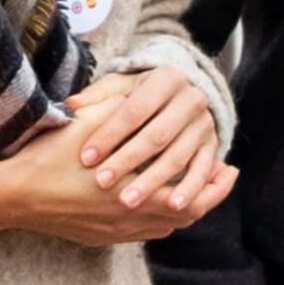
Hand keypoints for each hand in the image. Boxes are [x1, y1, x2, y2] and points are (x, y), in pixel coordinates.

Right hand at [0, 110, 234, 247]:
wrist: (14, 195)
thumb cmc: (50, 156)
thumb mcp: (89, 125)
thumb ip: (124, 117)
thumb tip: (149, 99)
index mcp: (132, 195)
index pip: (192, 198)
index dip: (216, 185)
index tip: (230, 167)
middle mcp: (129, 219)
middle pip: (186, 216)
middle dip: (209, 196)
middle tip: (222, 176)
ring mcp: (114, 232)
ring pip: (166, 226)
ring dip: (185, 206)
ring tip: (195, 185)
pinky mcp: (101, 238)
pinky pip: (143, 232)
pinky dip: (160, 216)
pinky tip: (159, 199)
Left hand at [71, 67, 221, 214]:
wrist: (182, 97)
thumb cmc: (141, 95)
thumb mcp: (120, 87)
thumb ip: (97, 97)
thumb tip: (71, 105)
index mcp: (166, 79)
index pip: (134, 110)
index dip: (109, 134)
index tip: (86, 157)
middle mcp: (191, 99)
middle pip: (156, 135)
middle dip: (127, 161)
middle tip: (101, 182)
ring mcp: (204, 124)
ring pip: (177, 156)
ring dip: (153, 181)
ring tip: (128, 201)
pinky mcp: (212, 145)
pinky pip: (201, 171)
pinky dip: (189, 189)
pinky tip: (171, 206)